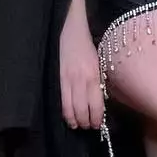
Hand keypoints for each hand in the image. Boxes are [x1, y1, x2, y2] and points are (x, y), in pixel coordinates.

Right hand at [59, 0, 104, 130]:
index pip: (96, 106)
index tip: (97, 125)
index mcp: (94, 76)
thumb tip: (99, 101)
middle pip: (83, 111)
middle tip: (88, 127)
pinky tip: (68, 117)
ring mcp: (67, 80)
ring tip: (78, 125)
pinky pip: (61, 101)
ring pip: (70, 110)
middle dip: (86, 123)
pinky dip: (65, 113)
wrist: (70, 29)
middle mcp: (81, 81)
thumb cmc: (87, 46)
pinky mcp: (57, 79)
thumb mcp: (99, 63)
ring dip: (75, 121)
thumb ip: (98, 82)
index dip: (97, 120)